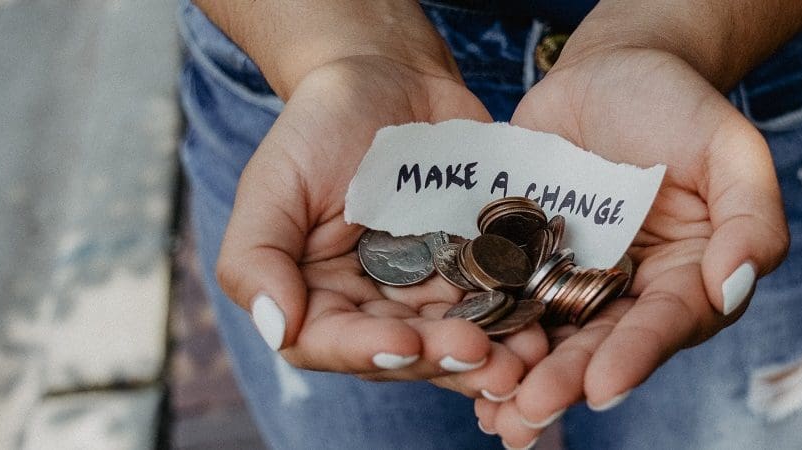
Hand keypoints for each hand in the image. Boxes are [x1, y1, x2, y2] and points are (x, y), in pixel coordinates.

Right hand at [215, 56, 546, 397]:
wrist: (389, 77)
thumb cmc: (319, 126)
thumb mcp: (273, 182)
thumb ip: (255, 258)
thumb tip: (276, 328)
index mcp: (317, 297)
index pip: (332, 343)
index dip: (368, 352)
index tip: (406, 344)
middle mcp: (374, 307)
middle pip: (406, 352)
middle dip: (444, 359)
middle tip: (485, 357)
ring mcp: (430, 292)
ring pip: (458, 339)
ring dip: (493, 357)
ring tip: (524, 359)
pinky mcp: (477, 269)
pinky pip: (500, 303)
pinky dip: (521, 318)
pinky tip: (545, 327)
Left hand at [474, 48, 789, 445]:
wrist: (612, 69)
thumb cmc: (680, 105)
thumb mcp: (730, 148)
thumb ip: (750, 217)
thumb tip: (733, 286)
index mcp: (688, 278)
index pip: (665, 323)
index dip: (636, 355)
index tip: (603, 386)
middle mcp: (630, 293)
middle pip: (600, 345)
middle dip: (566, 380)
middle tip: (530, 409)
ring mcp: (573, 279)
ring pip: (548, 337)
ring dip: (520, 377)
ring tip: (493, 412)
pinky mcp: (524, 260)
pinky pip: (503, 299)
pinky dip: (483, 331)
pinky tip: (456, 362)